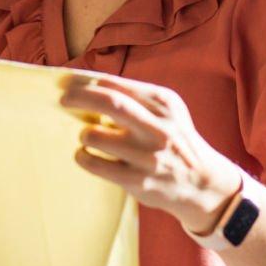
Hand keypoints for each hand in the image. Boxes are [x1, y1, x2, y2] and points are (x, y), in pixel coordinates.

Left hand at [60, 72, 241, 234]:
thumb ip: (136, 98)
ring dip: (84, 134)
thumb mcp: (167, 112)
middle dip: (78, 97)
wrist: (203, 183)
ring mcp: (148, 156)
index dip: (85, 82)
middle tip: (63, 100)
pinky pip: (95, 164)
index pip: (115, 84)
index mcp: (164, 103)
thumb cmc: (175, 141)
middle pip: (109, 102)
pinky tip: (86, 155)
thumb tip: (88, 86)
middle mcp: (158, 127)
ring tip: (87, 136)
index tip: (67, 84)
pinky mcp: (138, 180)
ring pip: (95, 136)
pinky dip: (83, 157)